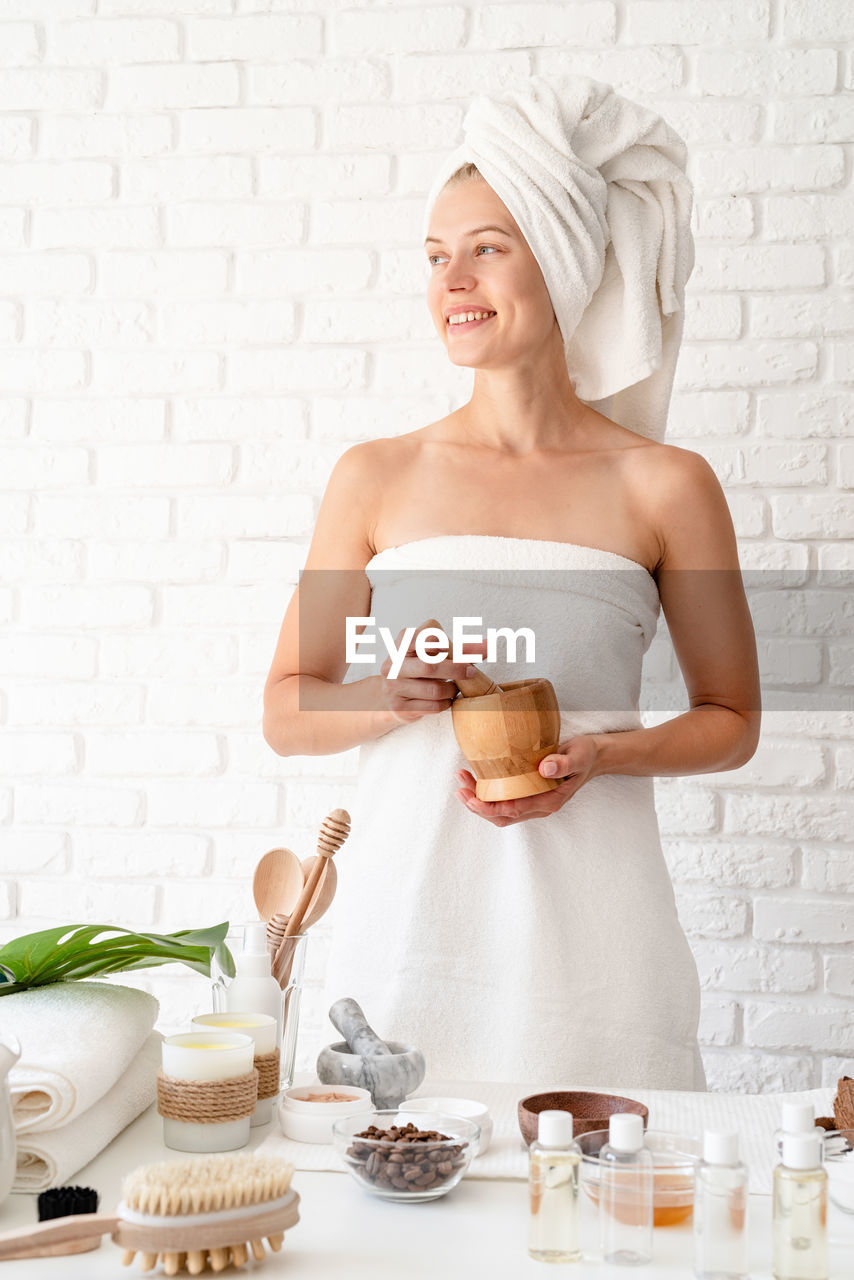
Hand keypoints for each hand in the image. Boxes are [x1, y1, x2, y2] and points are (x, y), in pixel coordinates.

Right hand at [379, 618, 485, 725]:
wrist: (394, 695)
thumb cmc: (421, 669)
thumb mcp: (437, 654)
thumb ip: (462, 649)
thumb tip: (489, 645)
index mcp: (401, 644)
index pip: (423, 637)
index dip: (442, 642)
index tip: (453, 649)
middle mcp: (392, 664)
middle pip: (429, 666)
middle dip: (456, 670)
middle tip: (471, 673)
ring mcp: (393, 686)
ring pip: (433, 689)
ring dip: (452, 690)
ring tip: (455, 688)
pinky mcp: (399, 707)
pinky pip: (432, 706)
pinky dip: (446, 703)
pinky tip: (446, 699)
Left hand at [454, 737, 599, 826]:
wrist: (594, 757)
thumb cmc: (585, 755)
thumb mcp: (578, 755)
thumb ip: (563, 763)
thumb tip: (544, 768)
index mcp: (549, 800)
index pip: (514, 810)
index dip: (491, 806)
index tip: (472, 797)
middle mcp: (539, 806)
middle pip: (502, 816)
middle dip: (478, 806)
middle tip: (460, 789)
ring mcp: (533, 803)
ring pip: (500, 812)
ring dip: (479, 801)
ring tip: (461, 784)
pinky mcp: (528, 795)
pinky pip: (504, 801)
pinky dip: (487, 794)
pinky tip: (474, 780)